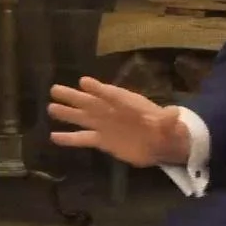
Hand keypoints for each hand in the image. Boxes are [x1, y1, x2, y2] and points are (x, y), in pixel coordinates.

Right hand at [47, 76, 191, 167]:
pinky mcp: (101, 141)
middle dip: (74, 96)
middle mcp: (111, 112)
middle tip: (55, 89)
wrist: (161, 142)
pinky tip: (53, 136)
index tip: (85, 82)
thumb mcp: (169, 124)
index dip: (99, 89)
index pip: (112, 95)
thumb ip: (167, 120)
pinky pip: (82, 138)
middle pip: (90, 102)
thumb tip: (175, 114)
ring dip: (67, 113)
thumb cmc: (164, 128)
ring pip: (82, 118)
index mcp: (127, 104)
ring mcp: (104, 126)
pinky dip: (69, 138)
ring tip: (50, 108)